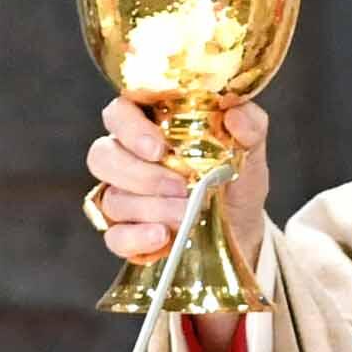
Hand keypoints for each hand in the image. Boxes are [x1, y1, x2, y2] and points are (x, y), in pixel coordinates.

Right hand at [87, 94, 266, 280]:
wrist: (241, 228)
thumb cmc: (235, 179)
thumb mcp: (249, 149)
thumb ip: (249, 125)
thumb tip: (235, 113)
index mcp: (149, 125)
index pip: (118, 113)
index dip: (129, 128)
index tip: (158, 147)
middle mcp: (126, 158)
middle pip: (102, 156)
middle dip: (140, 174)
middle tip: (180, 186)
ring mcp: (121, 197)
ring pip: (112, 199)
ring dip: (150, 208)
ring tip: (185, 214)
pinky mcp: (124, 233)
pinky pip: (115, 237)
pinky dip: (137, 238)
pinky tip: (163, 237)